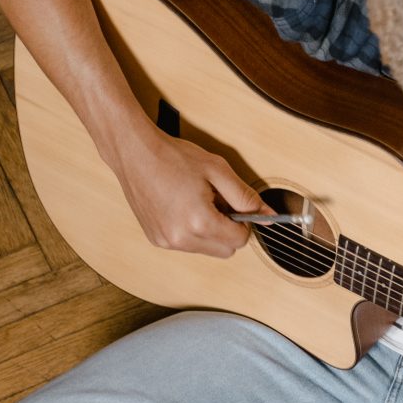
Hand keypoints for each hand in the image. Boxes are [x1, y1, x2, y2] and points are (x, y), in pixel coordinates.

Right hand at [111, 125, 272, 256]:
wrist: (134, 152)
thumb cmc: (173, 156)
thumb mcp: (217, 170)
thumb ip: (245, 196)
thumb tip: (268, 214)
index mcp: (199, 221)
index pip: (240, 241)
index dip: (244, 224)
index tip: (237, 207)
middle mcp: (181, 238)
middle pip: (225, 251)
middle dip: (228, 231)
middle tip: (217, 203)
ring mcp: (166, 241)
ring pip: (206, 249)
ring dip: (209, 232)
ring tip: (196, 202)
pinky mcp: (156, 239)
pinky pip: (187, 245)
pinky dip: (191, 232)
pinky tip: (181, 208)